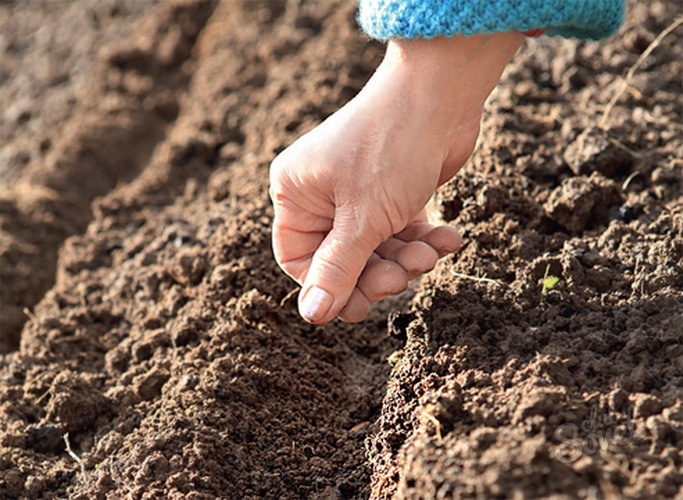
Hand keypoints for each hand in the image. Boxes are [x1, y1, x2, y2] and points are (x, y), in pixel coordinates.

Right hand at [270, 32, 523, 323]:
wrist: (442, 93)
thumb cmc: (392, 148)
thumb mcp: (362, 220)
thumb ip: (338, 270)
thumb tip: (311, 315)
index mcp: (296, 194)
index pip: (299, 260)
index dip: (329, 286)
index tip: (362, 304)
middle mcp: (322, 194)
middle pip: (342, 260)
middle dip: (378, 272)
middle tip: (404, 274)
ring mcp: (358, 192)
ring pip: (375, 249)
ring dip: (406, 258)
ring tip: (431, 251)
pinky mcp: (391, 191)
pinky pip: (400, 231)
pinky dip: (424, 239)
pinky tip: (448, 238)